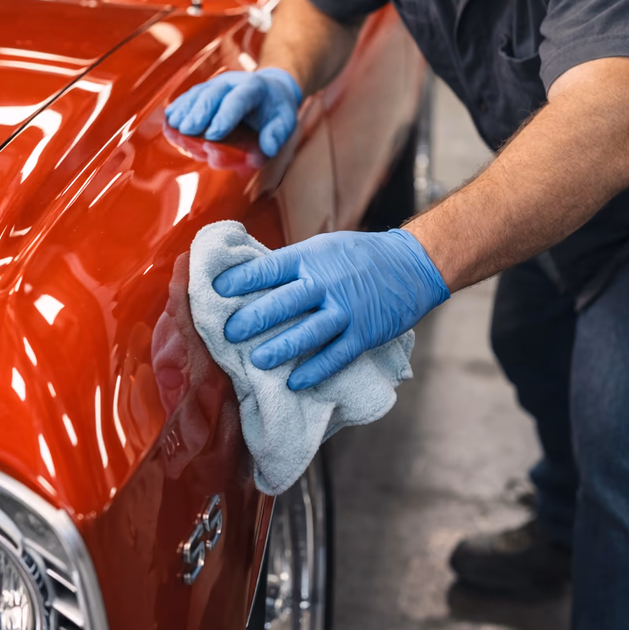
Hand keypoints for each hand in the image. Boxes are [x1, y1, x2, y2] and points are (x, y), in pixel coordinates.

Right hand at [165, 68, 301, 156]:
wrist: (271, 88)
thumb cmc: (276, 110)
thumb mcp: (285, 121)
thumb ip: (276, 135)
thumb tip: (267, 149)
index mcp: (254, 88)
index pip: (238, 100)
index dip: (224, 117)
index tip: (213, 135)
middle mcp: (233, 82)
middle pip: (212, 94)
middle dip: (199, 112)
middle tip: (187, 130)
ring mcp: (217, 84)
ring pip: (198, 93)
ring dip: (185, 110)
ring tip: (175, 125)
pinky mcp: (207, 89)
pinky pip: (191, 96)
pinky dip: (180, 106)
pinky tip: (171, 117)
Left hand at [213, 229, 448, 389]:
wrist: (411, 265)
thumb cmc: (359, 256)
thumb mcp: (323, 248)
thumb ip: (293, 266)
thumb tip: (252, 281)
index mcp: (311, 258)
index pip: (269, 268)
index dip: (242, 279)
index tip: (217, 289)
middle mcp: (326, 283)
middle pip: (283, 302)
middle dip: (253, 318)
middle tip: (229, 332)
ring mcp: (346, 310)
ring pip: (307, 332)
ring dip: (280, 348)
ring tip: (256, 361)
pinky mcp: (363, 334)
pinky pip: (336, 355)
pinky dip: (315, 370)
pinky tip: (295, 381)